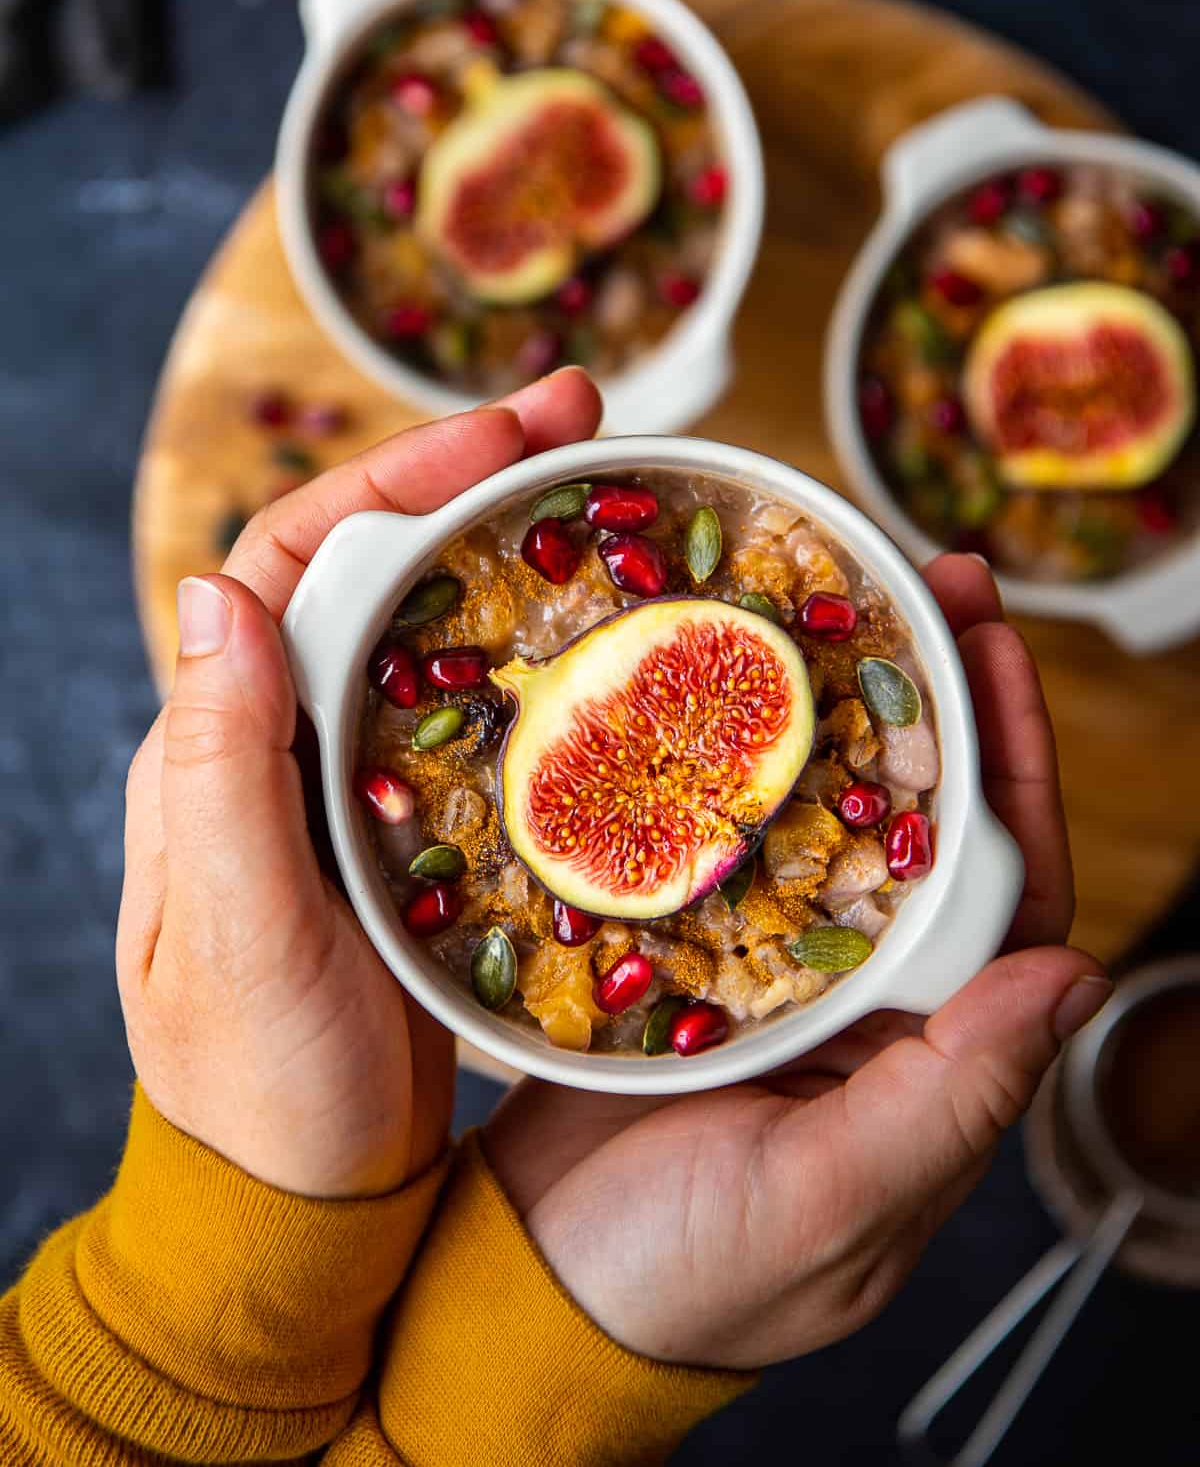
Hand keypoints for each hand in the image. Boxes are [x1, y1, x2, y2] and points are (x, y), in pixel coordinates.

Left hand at [118, 370, 601, 1198]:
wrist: (300, 1208)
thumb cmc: (256, 1086)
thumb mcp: (233, 931)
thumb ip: (221, 767)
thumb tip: (213, 590)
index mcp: (220, 745)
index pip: (299, 560)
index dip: (397, 476)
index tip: (507, 433)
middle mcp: (280, 742)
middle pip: (372, 567)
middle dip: (471, 478)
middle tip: (588, 421)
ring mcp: (352, 784)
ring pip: (429, 626)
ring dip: (510, 548)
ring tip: (608, 489)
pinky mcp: (418, 832)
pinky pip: (474, 709)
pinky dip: (536, 651)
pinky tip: (607, 638)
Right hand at [485, 555, 1110, 1368]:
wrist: (522, 1296)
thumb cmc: (687, 1282)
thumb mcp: (830, 1208)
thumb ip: (950, 1102)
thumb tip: (1073, 978)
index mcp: (926, 1053)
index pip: (1009, 891)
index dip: (1018, 766)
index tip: (1002, 650)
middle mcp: (862, 997)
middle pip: (924, 822)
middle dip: (940, 698)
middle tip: (930, 580)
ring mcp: (769, 966)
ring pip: (825, 811)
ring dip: (841, 707)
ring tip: (837, 598)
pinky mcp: (679, 949)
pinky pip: (723, 833)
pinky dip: (731, 753)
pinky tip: (714, 679)